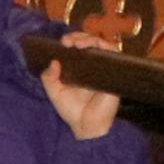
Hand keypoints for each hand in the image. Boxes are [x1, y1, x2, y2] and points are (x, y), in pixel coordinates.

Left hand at [38, 24, 124, 141]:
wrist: (88, 127)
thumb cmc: (72, 111)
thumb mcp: (55, 93)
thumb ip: (49, 78)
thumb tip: (53, 61)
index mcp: (77, 68)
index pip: (76, 46)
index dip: (71, 39)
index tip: (62, 42)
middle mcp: (91, 65)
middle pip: (88, 41)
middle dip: (78, 36)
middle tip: (67, 42)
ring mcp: (103, 68)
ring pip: (101, 44)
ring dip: (90, 39)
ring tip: (78, 43)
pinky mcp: (114, 72)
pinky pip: (114, 53)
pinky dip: (105, 46)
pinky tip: (94, 47)